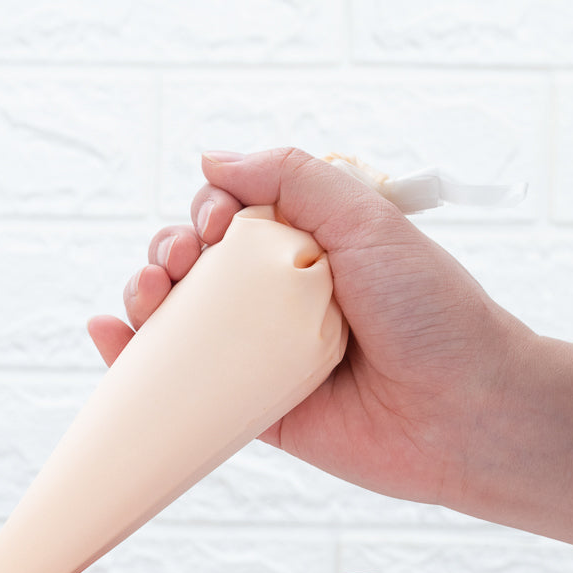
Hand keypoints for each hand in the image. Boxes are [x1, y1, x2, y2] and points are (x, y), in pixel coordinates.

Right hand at [90, 147, 536, 514]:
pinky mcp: (248, 409)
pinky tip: (108, 334)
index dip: (208, 211)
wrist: (464, 413)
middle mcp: (278, 298)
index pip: (233, 215)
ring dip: (144, 297)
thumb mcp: (367, 220)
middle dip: (169, 252)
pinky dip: (132, 361)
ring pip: (178, 322)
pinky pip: (180, 385)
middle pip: (195, 266)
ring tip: (145, 294)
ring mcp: (259, 355)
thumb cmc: (430, 313)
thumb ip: (293, 177)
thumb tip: (212, 159)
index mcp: (307, 247)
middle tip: (180, 259)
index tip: (217, 223)